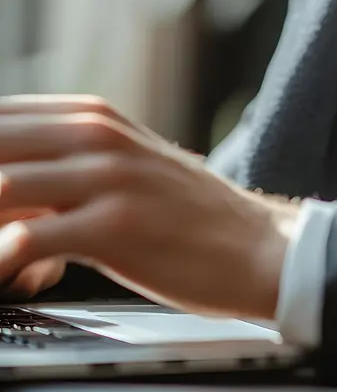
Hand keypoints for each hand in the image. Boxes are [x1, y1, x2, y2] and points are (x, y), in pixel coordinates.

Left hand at [0, 95, 299, 319]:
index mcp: (91, 114)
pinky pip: (29, 239)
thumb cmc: (183, 214)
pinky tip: (16, 277)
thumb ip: (61, 168)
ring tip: (2, 255)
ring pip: (3, 186)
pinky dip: (4, 258)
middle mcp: (95, 134)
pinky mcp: (115, 226)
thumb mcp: (120, 166)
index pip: (1, 115)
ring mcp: (107, 177)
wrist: (256, 245)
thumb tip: (7, 192)